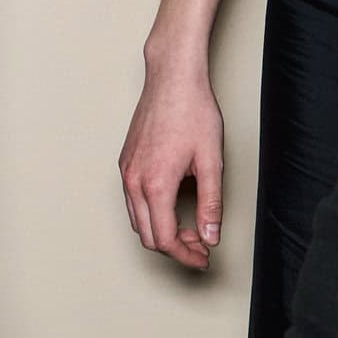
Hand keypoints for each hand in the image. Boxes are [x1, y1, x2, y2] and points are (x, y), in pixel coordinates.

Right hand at [119, 46, 222, 270]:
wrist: (172, 79)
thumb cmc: (192, 112)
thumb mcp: (211, 162)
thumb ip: (210, 204)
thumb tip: (210, 236)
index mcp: (156, 184)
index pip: (165, 239)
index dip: (186, 256)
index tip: (204, 257)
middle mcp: (134, 180)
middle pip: (147, 235)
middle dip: (174, 248)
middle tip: (201, 246)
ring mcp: (126, 170)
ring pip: (137, 220)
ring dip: (161, 231)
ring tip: (189, 228)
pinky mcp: (125, 161)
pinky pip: (132, 201)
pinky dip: (150, 213)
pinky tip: (172, 206)